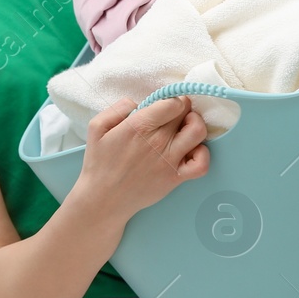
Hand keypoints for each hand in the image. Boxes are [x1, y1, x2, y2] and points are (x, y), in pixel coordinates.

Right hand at [78, 95, 210, 219]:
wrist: (104, 198)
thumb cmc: (99, 163)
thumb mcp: (96, 127)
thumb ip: (117, 108)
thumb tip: (138, 102)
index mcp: (138, 126)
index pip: (172, 103)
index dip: (172, 99)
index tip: (166, 104)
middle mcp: (157, 141)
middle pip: (185, 112)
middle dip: (182, 108)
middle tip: (173, 114)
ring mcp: (169, 160)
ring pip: (198, 131)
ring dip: (196, 123)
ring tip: (185, 127)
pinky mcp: (175, 178)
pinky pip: (201, 163)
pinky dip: (202, 154)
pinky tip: (191, 150)